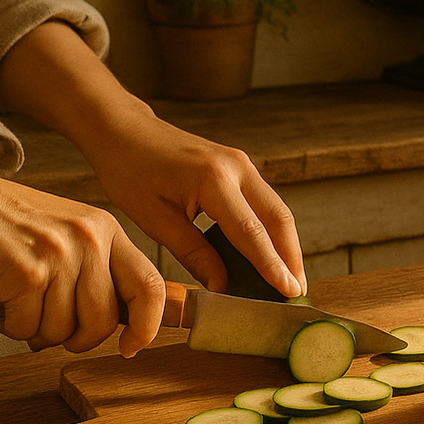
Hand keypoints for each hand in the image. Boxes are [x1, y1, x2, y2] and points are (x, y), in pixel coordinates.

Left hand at [0, 21, 305, 300]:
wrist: (125, 130)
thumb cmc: (130, 171)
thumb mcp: (153, 218)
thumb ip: (191, 252)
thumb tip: (222, 285)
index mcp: (212, 179)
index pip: (251, 232)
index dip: (272, 265)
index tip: (289, 292)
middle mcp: (237, 167)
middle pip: (279, 219)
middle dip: (292, 258)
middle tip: (298, 293)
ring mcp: (242, 164)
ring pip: (278, 210)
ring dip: (287, 245)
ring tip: (291, 279)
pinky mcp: (240, 166)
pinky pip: (266, 202)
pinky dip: (274, 230)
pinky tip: (272, 253)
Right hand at [0, 146, 164, 355]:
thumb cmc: (3, 222)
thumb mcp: (66, 231)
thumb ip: (94, 266)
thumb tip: (116, 320)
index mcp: (106, 229)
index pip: (149, 285)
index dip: (147, 324)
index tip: (131, 347)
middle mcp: (90, 241)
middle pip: (104, 321)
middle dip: (77, 338)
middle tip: (51, 327)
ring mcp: (60, 257)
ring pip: (64, 330)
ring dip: (38, 330)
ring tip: (19, 304)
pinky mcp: (26, 275)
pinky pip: (28, 328)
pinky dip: (11, 326)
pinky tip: (0, 301)